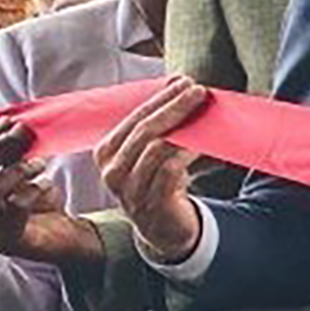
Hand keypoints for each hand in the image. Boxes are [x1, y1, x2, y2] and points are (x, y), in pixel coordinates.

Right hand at [0, 119, 102, 269]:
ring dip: (18, 169)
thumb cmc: (36, 202)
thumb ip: (5, 153)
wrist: (62, 236)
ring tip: (40, 163)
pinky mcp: (6, 243)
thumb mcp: (16, 172)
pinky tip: (47, 185)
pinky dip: (33, 189)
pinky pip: (14, 207)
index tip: (11, 121)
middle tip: (25, 134)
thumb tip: (7, 123)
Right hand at [97, 78, 212, 263]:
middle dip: (173, 106)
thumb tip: (180, 84)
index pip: (133, 118)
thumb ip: (156, 124)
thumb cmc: (156, 180)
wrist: (162, 228)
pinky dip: (186, 153)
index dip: (159, 98)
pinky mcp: (152, 203)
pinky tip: (201, 144)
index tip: (183, 81)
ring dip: (183, 127)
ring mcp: (130, 190)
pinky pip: (169, 171)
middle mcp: (112, 171)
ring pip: (156, 149)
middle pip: (144, 130)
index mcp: (106, 152)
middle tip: (197, 90)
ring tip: (203, 112)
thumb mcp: (147, 152)